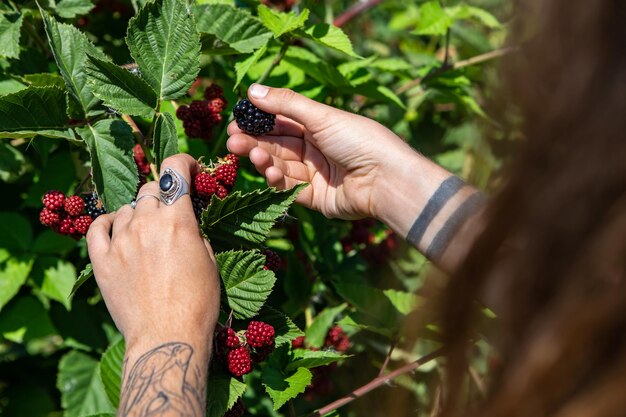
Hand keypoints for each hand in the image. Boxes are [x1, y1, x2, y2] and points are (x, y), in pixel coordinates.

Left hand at [86, 154, 219, 351]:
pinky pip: (98, 227)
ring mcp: (120, 240)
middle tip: (170, 211)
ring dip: (138, 213)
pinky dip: (107, 222)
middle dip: (163, 194)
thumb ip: (195, 233)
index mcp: (178, 220)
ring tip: (146, 231)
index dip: (183, 162)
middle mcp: (146, 223)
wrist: (167, 337)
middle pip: (150, 189)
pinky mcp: (102, 260)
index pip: (175, 170)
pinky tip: (115, 227)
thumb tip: (186, 223)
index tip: (189, 168)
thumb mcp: (210, 261)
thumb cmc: (198, 303)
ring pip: (126, 208)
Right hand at [227, 84, 419, 219]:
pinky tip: (269, 170)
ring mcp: (315, 174)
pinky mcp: (315, 198)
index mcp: (319, 125)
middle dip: (254, 141)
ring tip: (250, 153)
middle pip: (277, 145)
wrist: (386, 179)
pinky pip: (289, 188)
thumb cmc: (359, 140)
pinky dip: (277, 179)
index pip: (281, 122)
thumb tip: (251, 90)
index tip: (235, 120)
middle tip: (232, 140)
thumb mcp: (321, 116)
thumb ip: (285, 104)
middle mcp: (315, 149)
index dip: (258, 121)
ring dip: (263, 159)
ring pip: (280, 166)